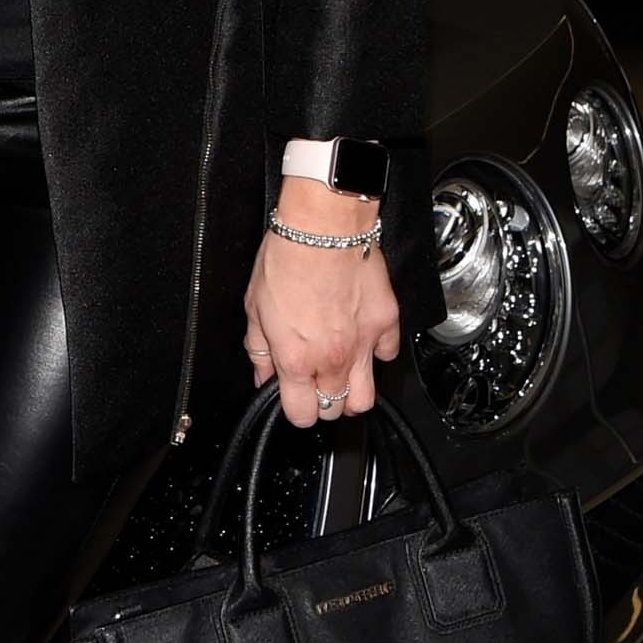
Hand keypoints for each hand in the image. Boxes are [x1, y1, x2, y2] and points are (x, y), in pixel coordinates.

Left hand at [244, 176, 400, 428]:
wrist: (324, 228)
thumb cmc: (286, 260)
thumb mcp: (255, 307)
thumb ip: (260, 349)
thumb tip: (262, 374)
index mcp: (296, 359)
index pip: (302, 415)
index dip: (295, 411)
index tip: (292, 399)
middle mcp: (332, 359)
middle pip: (335, 411)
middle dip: (322, 403)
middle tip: (314, 382)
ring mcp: (364, 345)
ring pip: (366, 398)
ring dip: (353, 394)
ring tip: (341, 376)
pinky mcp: (386, 324)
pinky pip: (386, 355)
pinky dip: (376, 353)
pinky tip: (362, 338)